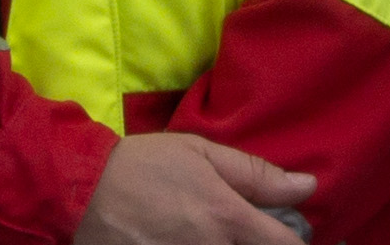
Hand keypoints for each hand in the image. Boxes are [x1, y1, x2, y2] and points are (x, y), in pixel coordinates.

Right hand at [70, 133, 317, 244]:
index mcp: (228, 219)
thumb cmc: (143, 166)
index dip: (292, 239)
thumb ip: (255, 173)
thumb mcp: (199, 153)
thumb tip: (308, 186)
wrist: (81, 193)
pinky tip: (186, 239)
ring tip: (206, 232)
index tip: (280, 231)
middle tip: (238, 230)